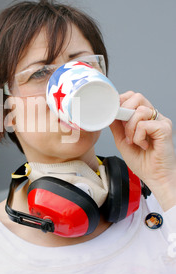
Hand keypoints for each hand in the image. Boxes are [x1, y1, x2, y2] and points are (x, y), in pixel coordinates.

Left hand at [110, 91, 175, 210]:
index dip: (121, 102)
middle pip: (137, 97)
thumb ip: (116, 126)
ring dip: (130, 128)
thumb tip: (108, 114)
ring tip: (133, 141)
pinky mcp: (165, 128)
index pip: (132, 97)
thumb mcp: (122, 141)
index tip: (114, 114)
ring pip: (139, 111)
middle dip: (124, 112)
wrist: (154, 176)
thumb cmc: (142, 161)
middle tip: (124, 129)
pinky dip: (138, 136)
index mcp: (143, 117)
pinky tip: (143, 145)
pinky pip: (144, 124)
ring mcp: (160, 121)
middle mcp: (153, 116)